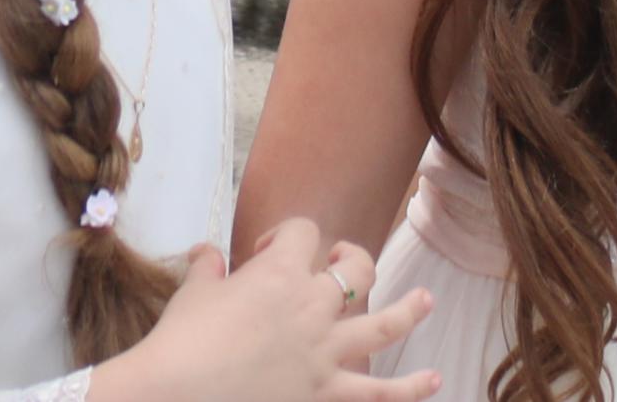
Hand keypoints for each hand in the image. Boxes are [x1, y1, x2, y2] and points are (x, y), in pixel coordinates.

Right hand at [95, 221, 434, 401]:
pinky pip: (381, 392)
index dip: (289, 233)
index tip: (268, 249)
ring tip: (426, 300)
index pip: (304, 231)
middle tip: (346, 263)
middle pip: (356, 270)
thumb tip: (207, 251)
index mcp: (279, 273)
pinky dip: (411, 388)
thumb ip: (208, 267)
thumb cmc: (184, 339)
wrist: (182, 391)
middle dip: (354, 260)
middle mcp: (312, 306)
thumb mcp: (193, 292)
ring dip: (409, 311)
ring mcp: (326, 351)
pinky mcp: (328, 392)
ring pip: (384, 325)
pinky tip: (434, 380)